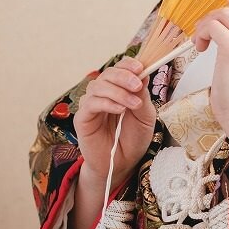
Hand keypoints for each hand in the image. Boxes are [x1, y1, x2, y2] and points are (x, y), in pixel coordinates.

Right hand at [72, 56, 155, 190]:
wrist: (122, 164)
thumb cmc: (133, 139)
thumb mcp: (145, 116)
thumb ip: (143, 96)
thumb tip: (143, 74)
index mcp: (119, 90)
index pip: (119, 68)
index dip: (128, 64)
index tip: (141, 67)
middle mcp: (103, 94)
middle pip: (108, 74)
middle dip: (124, 76)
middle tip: (137, 86)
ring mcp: (91, 105)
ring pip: (98, 86)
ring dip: (118, 92)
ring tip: (133, 104)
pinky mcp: (82, 118)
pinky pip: (91, 103)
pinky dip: (107, 103)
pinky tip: (120, 110)